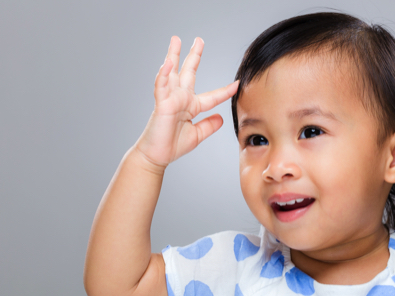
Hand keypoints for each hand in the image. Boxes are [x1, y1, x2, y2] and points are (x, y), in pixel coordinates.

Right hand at [134, 36, 238, 168]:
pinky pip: (162, 86)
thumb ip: (209, 125)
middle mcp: (181, 99)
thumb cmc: (172, 146)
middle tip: (199, 40)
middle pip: (189, 73)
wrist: (157, 156)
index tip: (237, 84)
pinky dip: (164, 74)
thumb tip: (221, 118)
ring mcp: (170, 99)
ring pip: (172, 73)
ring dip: (174, 55)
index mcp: (191, 107)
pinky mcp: (161, 103)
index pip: (212, 96)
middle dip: (194, 56)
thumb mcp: (198, 135)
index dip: (225, 90)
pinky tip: (167, 62)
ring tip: (176, 40)